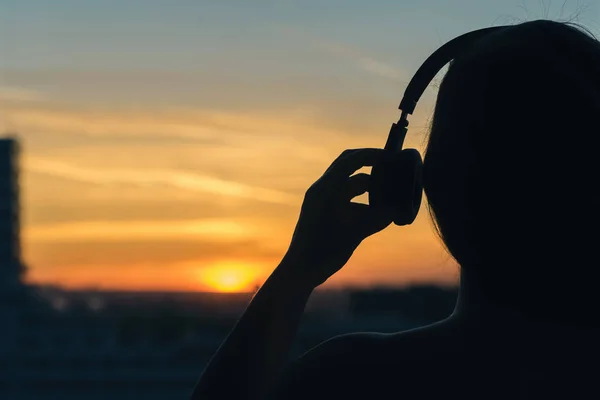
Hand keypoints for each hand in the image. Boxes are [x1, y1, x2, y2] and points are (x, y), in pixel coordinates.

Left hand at [281, 148, 393, 288]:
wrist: (301, 270)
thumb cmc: (323, 251)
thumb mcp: (355, 233)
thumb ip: (378, 218)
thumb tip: (399, 209)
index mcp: (326, 189)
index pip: (350, 160)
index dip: (372, 155)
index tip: (391, 157)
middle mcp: (323, 190)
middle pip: (350, 167)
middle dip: (372, 167)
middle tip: (392, 169)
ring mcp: (323, 201)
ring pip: (352, 187)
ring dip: (370, 190)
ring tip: (391, 198)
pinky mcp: (325, 213)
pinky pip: (348, 201)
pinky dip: (364, 205)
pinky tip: (379, 216)